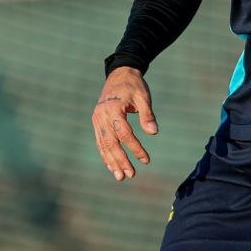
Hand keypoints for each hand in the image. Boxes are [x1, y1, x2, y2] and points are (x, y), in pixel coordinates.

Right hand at [91, 67, 157, 181]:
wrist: (119, 73)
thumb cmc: (134, 85)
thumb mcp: (143, 97)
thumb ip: (147, 114)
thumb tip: (154, 132)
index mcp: (113, 108)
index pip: (124, 133)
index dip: (135, 148)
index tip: (146, 160)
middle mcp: (102, 115)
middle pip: (111, 142)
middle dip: (121, 160)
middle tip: (130, 175)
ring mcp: (97, 119)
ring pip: (103, 145)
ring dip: (111, 162)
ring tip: (120, 177)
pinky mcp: (97, 122)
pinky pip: (100, 141)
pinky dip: (105, 155)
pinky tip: (112, 167)